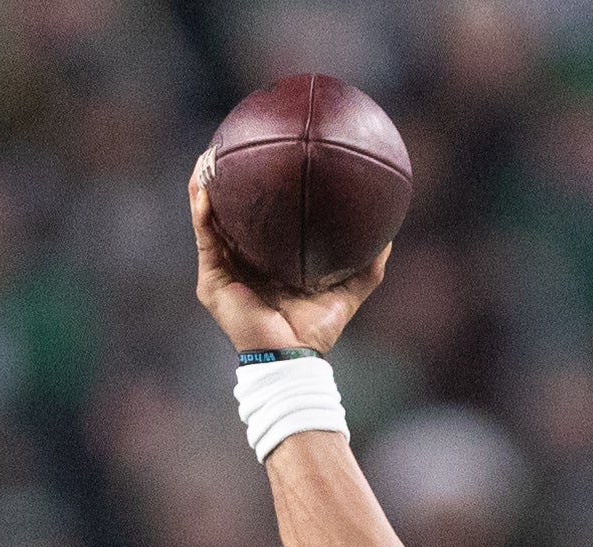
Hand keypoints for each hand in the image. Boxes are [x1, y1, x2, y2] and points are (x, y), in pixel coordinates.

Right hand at [189, 170, 387, 354]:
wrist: (292, 356)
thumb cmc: (317, 330)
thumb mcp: (349, 290)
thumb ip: (369, 264)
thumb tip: (389, 234)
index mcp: (266, 259)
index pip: (258, 218)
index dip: (258, 190)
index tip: (265, 156)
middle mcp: (242, 261)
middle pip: (228, 211)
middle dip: (225, 178)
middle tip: (230, 145)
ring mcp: (224, 270)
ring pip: (208, 219)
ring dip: (203, 187)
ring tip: (208, 157)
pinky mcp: (212, 280)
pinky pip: (205, 238)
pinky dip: (203, 212)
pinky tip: (205, 188)